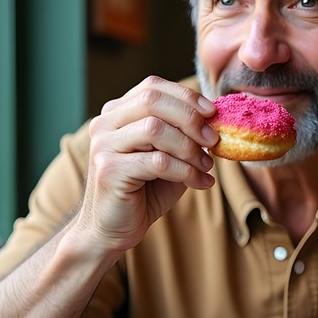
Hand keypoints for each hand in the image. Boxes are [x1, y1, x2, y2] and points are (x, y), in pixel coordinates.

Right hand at [71, 76, 217, 255]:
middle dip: (190, 118)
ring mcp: (103, 145)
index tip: (212, 113)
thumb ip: (183, 135)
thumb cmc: (143, 192)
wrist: (112, 230)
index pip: (152, 87)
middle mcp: (105, 123)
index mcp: (117, 113)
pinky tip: (200, 183)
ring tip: (206, 166)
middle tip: (213, 140)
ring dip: (189, 147)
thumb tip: (214, 120)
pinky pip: (157, 162)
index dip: (186, 96)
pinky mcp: (109, 170)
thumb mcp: (168, 155)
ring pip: (154, 129)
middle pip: (152, 101)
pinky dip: (185, 171)